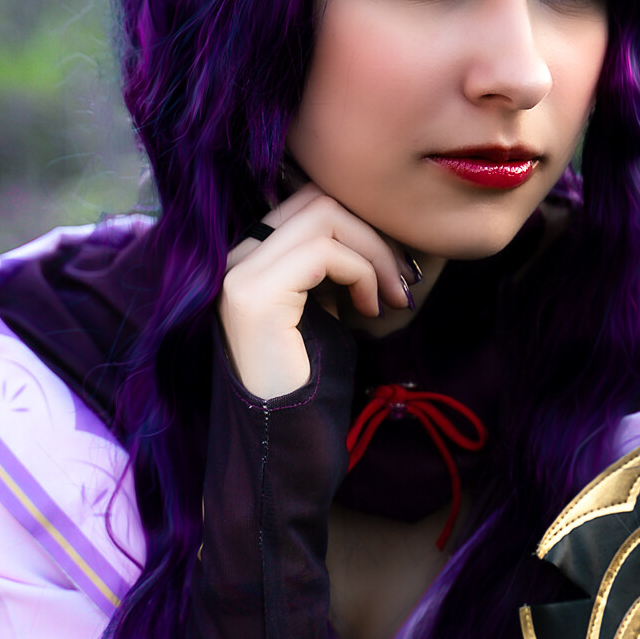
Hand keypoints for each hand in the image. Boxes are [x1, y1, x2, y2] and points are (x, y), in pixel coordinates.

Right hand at [220, 182, 409, 400]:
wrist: (283, 439)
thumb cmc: (310, 382)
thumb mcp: (324, 308)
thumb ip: (332, 267)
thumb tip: (372, 231)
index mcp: (249, 258)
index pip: (308, 204)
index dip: (360, 224)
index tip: (395, 267)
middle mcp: (236, 258)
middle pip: (317, 199)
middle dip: (373, 232)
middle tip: (403, 280)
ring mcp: (239, 274)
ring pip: (323, 216)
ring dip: (374, 252)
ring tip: (391, 298)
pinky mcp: (253, 295)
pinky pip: (323, 252)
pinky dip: (360, 273)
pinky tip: (370, 309)